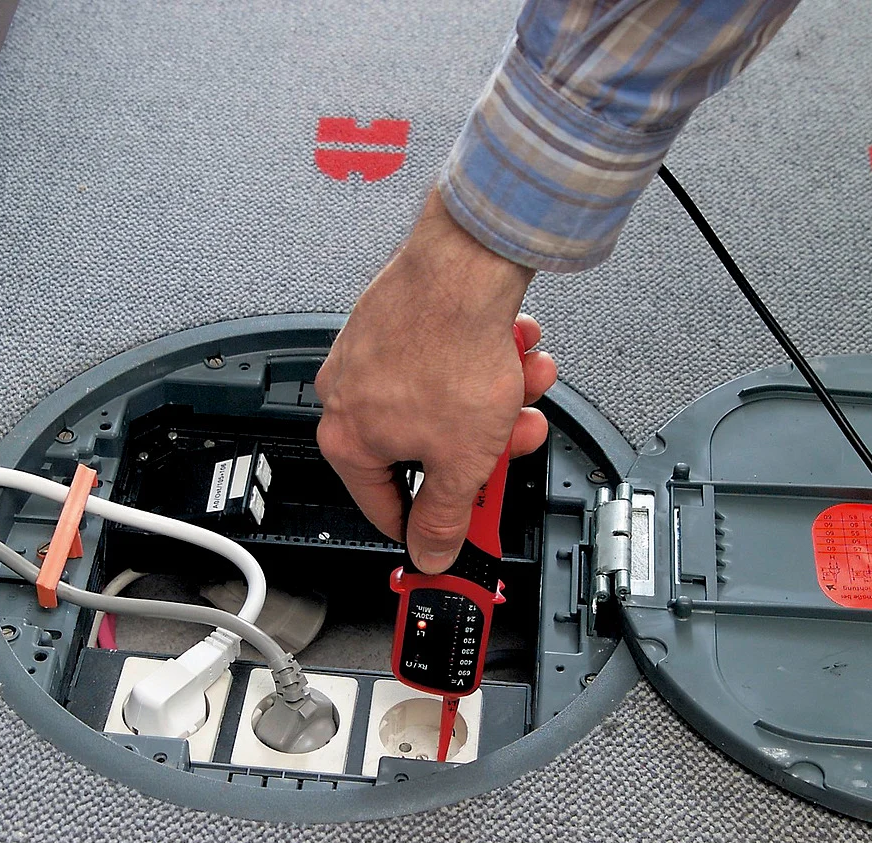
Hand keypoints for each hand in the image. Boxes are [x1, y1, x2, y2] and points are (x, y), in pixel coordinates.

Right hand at [316, 188, 557, 573]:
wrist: (466, 263)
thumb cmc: (452, 349)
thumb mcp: (462, 460)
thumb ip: (446, 516)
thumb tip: (432, 550)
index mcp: (347, 439)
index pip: (384, 507)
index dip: (427, 527)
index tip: (453, 533)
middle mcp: (347, 394)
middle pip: (424, 449)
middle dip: (481, 447)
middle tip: (512, 442)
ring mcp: (370, 353)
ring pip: (442, 402)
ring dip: (494, 401)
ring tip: (524, 384)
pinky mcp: (396, 321)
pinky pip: (442, 362)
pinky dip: (481, 364)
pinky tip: (511, 351)